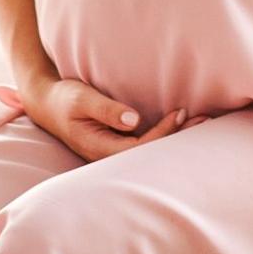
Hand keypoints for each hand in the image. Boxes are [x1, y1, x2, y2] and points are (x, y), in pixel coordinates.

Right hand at [23, 75, 205, 161]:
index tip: (180, 112)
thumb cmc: (64, 98)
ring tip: (202, 122)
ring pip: (148, 151)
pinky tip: (182, 125)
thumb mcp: (82, 99)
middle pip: (148, 155)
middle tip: (206, 121)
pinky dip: (164, 134)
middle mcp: (107, 155)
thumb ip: (106, 109)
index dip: (162, 133)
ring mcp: (112, 151)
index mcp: (98, 147)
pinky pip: (144, 144)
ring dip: (174, 138)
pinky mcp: (116, 144)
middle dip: (177, 140)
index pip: (139, 148)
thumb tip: (134, 120)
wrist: (46, 103)